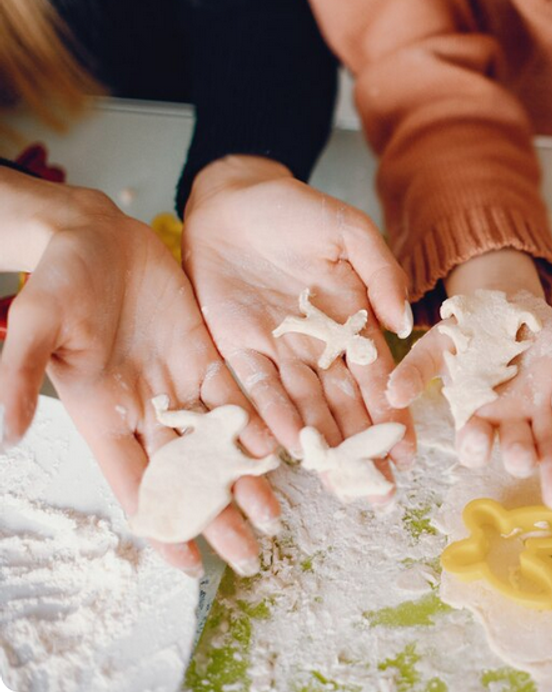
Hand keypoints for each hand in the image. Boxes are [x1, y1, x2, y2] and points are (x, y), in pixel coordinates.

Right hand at [0, 178, 279, 576]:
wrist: (92, 231)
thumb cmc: (58, 278)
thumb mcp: (37, 326)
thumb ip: (19, 378)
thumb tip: (9, 436)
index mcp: (101, 413)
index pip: (134, 483)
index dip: (161, 523)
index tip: (188, 564)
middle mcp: (143, 407)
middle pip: (186, 474)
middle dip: (216, 516)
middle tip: (251, 556)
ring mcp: (175, 381)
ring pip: (216, 442)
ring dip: (243, 479)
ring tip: (275, 517)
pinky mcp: (202, 352)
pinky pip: (233, 394)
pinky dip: (256, 422)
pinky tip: (281, 449)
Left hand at [181, 156, 413, 503]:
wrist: (232, 198)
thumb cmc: (298, 210)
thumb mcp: (350, 231)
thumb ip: (382, 272)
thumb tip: (403, 322)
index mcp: (352, 322)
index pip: (376, 377)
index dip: (392, 414)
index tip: (406, 450)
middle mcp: (317, 346)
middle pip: (342, 405)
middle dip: (361, 447)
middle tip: (379, 489)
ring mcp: (277, 350)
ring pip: (303, 407)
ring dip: (320, 444)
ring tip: (338, 480)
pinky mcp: (236, 347)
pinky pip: (253, 389)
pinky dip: (267, 417)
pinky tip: (283, 447)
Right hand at [386, 251, 551, 508]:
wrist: (506, 301)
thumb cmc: (469, 331)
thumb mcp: (438, 346)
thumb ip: (416, 369)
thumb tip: (391, 395)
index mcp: (476, 414)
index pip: (474, 442)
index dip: (475, 446)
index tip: (474, 443)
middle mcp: (509, 419)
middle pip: (514, 448)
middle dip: (516, 455)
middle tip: (517, 459)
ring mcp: (539, 406)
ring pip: (547, 444)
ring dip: (551, 469)